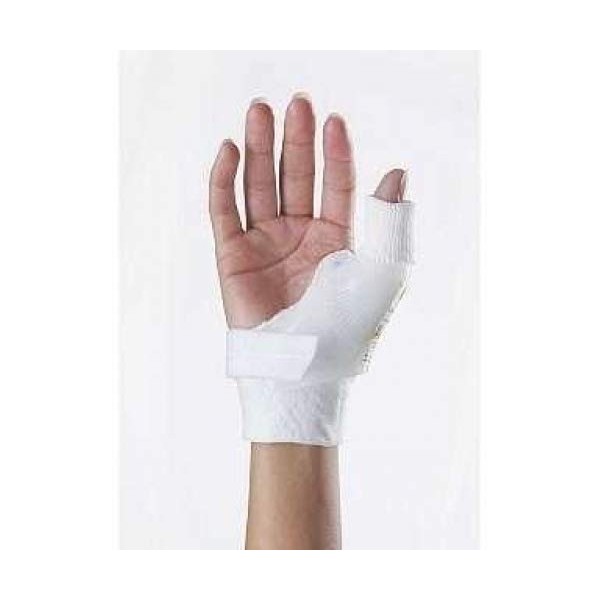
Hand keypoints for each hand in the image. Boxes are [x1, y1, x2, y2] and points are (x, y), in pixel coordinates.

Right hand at [209, 94, 404, 328]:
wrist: (302, 370)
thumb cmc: (347, 328)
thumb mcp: (381, 272)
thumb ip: (389, 222)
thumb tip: (399, 170)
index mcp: (337, 239)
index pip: (336, 184)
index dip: (336, 152)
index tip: (336, 120)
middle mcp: (300, 235)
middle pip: (295, 176)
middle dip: (295, 139)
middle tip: (297, 101)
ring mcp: (264, 244)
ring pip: (259, 185)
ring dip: (258, 147)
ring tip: (259, 108)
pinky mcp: (232, 257)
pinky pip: (223, 211)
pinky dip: (223, 180)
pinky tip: (228, 150)